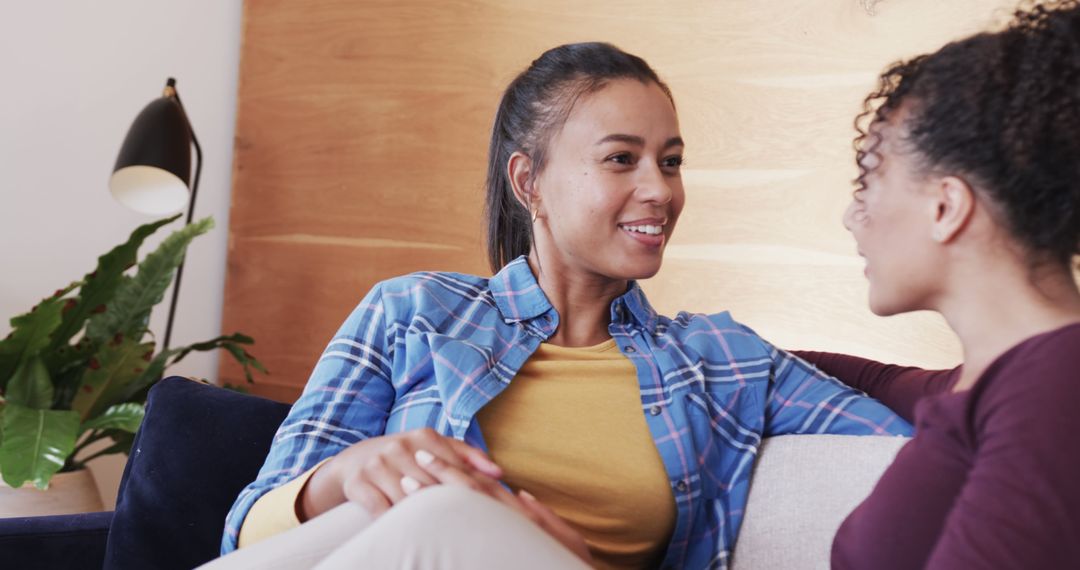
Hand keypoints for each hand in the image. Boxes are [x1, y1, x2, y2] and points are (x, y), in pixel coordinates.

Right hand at [300, 428, 501, 519]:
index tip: (488, 512)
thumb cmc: (407, 455)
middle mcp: (401, 446)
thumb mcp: (435, 446)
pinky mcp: (359, 482)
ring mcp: (378, 464)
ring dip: (422, 519)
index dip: (472, 492)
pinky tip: (404, 533)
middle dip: (451, 508)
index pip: (455, 468)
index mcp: (425, 436)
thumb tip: (498, 472)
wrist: (356, 459)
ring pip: (408, 499)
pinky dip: (393, 523)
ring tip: (439, 534)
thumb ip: (468, 455)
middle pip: (433, 485)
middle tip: (468, 528)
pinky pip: (381, 510)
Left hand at [411, 453, 591, 564]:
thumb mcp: (564, 537)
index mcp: (523, 515)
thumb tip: (521, 494)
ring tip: (407, 482)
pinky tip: (418, 518)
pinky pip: (465, 536)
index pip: (484, 485)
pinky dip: (441, 524)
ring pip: (465, 509)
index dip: (457, 468)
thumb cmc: (571, 563)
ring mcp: (502, 537)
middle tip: (415, 456)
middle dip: (441, 472)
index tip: (432, 455)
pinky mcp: (495, 551)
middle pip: (470, 492)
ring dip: (434, 494)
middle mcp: (512, 522)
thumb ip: (540, 514)